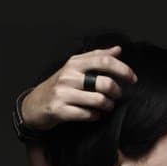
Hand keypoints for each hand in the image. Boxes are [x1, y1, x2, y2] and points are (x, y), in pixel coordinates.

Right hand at [20, 46, 136, 130]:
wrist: (33, 105)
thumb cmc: (59, 86)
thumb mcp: (74, 68)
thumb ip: (96, 57)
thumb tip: (118, 49)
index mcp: (74, 63)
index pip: (104, 60)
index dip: (123, 69)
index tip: (133, 78)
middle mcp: (68, 76)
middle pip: (105, 83)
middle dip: (116, 92)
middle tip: (116, 96)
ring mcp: (63, 93)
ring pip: (98, 100)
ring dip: (107, 106)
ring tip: (106, 106)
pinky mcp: (60, 110)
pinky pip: (87, 115)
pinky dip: (95, 116)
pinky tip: (94, 115)